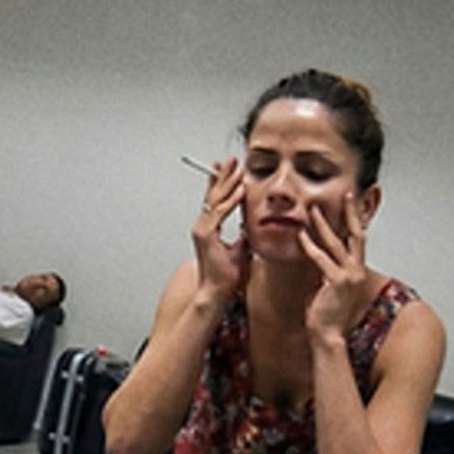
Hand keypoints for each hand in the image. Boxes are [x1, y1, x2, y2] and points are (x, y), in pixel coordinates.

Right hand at [190, 157, 248, 300]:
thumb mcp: (240, 250)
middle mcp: (203, 227)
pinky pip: (220, 213)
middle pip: (213, 195)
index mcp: (209, 229)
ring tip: (237, 168)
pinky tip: (240, 189)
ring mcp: (202, 230)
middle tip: (232, 160)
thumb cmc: (227, 277)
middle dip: (223, 176)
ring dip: (227, 183)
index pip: (215, 201)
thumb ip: (243, 236)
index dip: (221, 183)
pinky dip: (231, 200)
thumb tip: (250, 226)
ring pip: (216, 200)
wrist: (218, 293)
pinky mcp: (205, 235)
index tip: (228, 169)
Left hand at [298, 195, 368, 338]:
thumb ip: (325, 269)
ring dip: (323, 224)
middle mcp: (357, 271)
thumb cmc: (325, 314)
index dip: (355, 220)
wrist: (328, 336)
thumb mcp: (326, 286)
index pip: (358, 239)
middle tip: (347, 193)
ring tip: (313, 209)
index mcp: (356, 271)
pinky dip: (310, 246)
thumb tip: (316, 254)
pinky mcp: (338, 282)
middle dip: (351, 213)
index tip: (350, 203)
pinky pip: (322, 259)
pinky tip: (300, 236)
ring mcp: (350, 276)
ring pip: (337, 243)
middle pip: (357, 234)